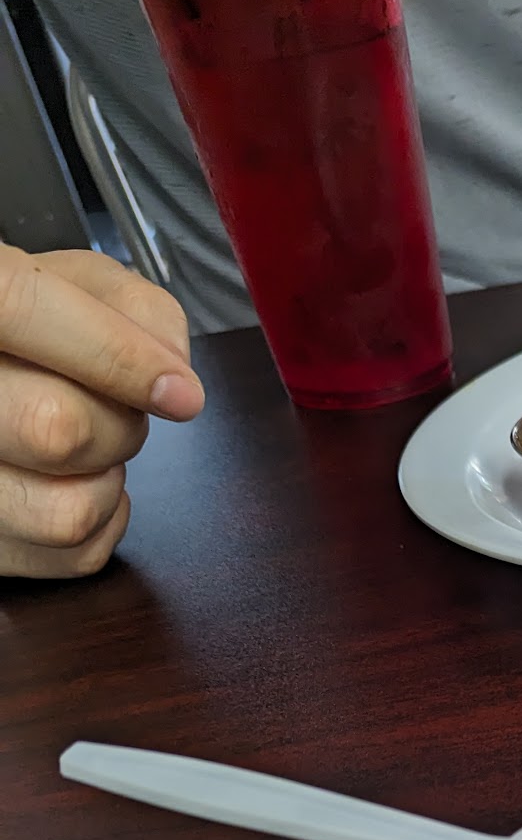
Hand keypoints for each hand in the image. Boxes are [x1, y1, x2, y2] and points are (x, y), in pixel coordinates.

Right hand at [0, 246, 204, 579]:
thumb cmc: (31, 331)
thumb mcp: (75, 284)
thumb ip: (136, 309)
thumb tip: (173, 370)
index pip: (23, 310)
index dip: (115, 356)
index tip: (180, 393)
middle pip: (55, 428)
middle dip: (119, 426)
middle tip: (114, 410)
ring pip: (66, 512)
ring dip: (109, 483)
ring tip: (89, 448)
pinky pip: (73, 556)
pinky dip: (105, 522)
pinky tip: (79, 483)